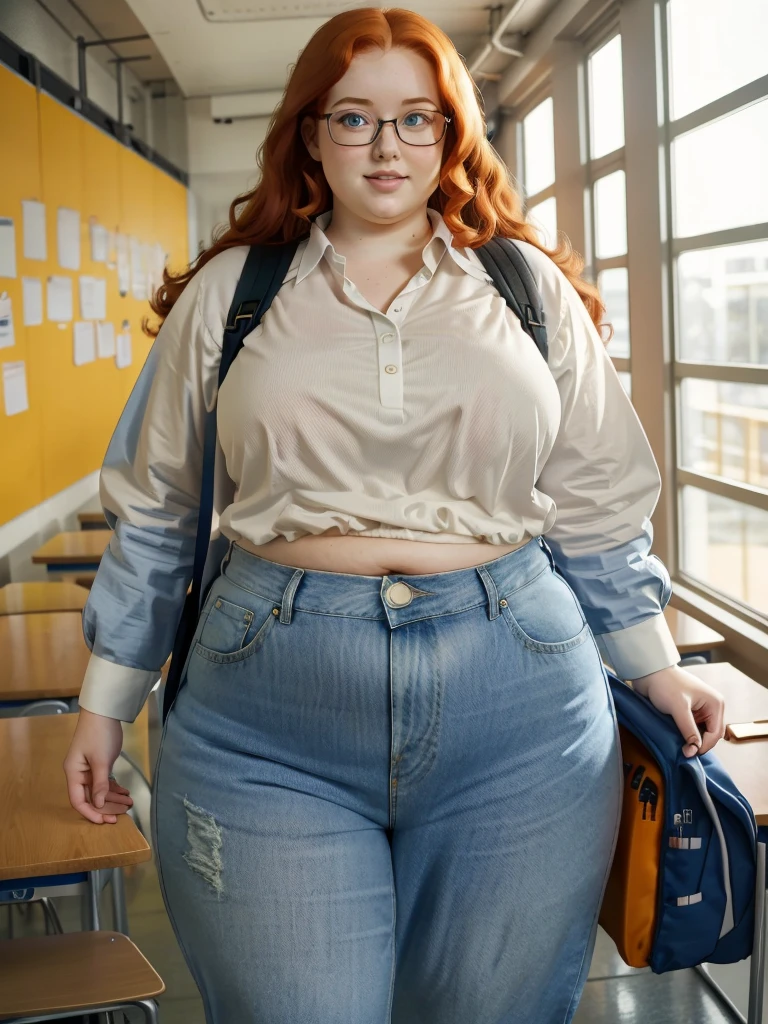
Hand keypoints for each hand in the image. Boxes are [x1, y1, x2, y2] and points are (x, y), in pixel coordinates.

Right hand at [63, 708, 132, 823]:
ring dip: (113, 798)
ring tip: (129, 804)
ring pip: (99, 790)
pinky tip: (125, 793)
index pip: (78, 800)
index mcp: (73, 773)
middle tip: (122, 814)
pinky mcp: (99, 764)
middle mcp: (79, 773)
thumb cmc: (99, 734)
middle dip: (106, 807)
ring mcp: (89, 769)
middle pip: (90, 797)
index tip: (105, 821)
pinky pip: (105, 782)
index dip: (90, 813)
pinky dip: (114, 788)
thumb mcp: (101, 760)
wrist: (104, 712)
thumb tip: (98, 805)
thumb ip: (100, 784)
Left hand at [630, 664, 725, 757]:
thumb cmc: (665, 684)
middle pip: (710, 734)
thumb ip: (688, 730)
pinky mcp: (689, 711)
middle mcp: (711, 707)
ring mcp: (700, 709)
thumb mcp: (679, 708)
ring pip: (701, 732)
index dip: (704, 746)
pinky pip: (692, 728)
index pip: (715, 733)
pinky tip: (678, 739)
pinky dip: (687, 734)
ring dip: (692, 740)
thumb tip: (693, 751)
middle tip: (685, 751)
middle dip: (699, 744)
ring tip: (681, 746)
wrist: (648, 672)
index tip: (689, 753)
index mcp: (715, 704)